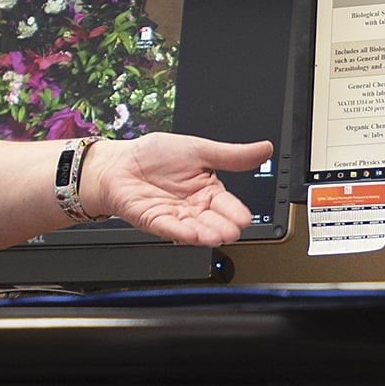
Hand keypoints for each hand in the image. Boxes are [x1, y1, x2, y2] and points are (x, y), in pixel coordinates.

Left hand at [82, 134, 273, 245]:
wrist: (119, 162)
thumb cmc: (156, 156)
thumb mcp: (199, 149)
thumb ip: (231, 155)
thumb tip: (265, 149)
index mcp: (208, 191)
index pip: (227, 204)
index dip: (235, 212)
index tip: (244, 218)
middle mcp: (193, 207)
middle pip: (212, 220)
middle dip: (222, 226)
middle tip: (233, 230)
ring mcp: (174, 216)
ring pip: (193, 228)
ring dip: (204, 234)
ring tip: (216, 236)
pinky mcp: (153, 220)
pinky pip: (168, 228)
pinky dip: (179, 232)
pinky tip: (190, 235)